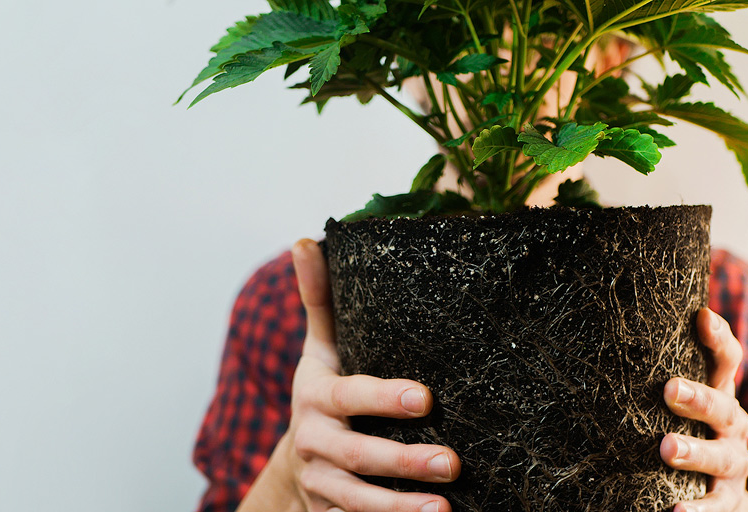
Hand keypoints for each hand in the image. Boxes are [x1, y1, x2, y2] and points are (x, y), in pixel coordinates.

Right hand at [282, 239, 459, 511]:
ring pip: (360, 501)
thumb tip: (307, 240)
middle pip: (359, 456)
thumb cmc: (323, 393)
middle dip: (404, 461)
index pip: (350, 397)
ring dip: (400, 507)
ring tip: (443, 510)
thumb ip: (319, 300)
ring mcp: (322, 485)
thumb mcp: (319, 349)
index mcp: (314, 396)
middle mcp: (315, 443)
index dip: (385, 398)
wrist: (294, 463)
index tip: (427, 398)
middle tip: (453, 462)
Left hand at [660, 309, 747, 511]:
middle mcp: (733, 424)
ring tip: (667, 448)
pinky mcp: (727, 496)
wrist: (716, 483)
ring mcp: (733, 461)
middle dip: (697, 397)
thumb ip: (662, 370)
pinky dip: (698, 509)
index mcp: (720, 393)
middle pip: (722, 407)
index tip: (701, 318)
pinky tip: (676, 511)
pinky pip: (716, 504)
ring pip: (721, 456)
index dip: (718, 338)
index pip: (726, 361)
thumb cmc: (687, 425)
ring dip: (695, 450)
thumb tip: (614, 328)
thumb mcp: (681, 398)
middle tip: (669, 389)